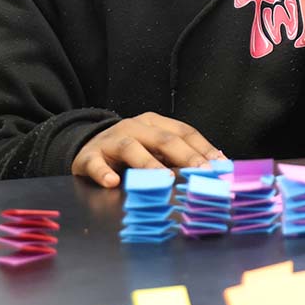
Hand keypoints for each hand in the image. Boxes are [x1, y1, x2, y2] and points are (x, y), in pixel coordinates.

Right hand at [71, 112, 223, 187]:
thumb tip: (209, 169)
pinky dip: (104, 172)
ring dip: (149, 164)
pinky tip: (113, 182)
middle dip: (185, 155)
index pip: (184, 132)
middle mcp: (135, 127)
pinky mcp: (89, 156)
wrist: (86, 145)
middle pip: (163, 139)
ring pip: (132, 148)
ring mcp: (111, 140)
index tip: (219, 163)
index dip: (203, 147)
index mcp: (154, 123)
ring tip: (163, 178)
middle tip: (200, 171)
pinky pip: (96, 164)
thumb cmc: (128, 151)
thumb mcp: (152, 148)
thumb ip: (175, 156)